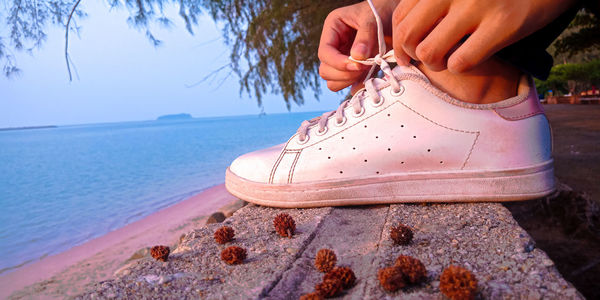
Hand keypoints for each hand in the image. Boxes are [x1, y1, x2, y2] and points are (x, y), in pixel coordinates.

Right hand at [318, 1, 397, 93]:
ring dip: (348, 81)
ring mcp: (343, 59)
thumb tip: (357, 57)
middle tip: (363, 68)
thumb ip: (365, 37)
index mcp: (333, 29)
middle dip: (343, 74)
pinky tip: (370, 78)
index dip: (337, 63)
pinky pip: (349, 84)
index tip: (357, 65)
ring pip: (333, 81)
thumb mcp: (373, 19)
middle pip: (326, 70)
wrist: (396, 17)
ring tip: (366, 71)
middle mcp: (335, 45)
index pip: (325, 52)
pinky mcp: (354, 69)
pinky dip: (358, 85)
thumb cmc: (382, 11)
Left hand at [392, 0, 575, 72]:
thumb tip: (403, 39)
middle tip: (423, 61)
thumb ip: (431, 5)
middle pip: (408, 36)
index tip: (406, 53)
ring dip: (435, 64)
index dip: (398, 42)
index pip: (400, 17)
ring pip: (429, 52)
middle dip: (410, 55)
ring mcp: (476, 6)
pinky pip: (461, 62)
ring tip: (448, 59)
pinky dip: (460, 67)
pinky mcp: (501, 25)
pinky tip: (471, 58)